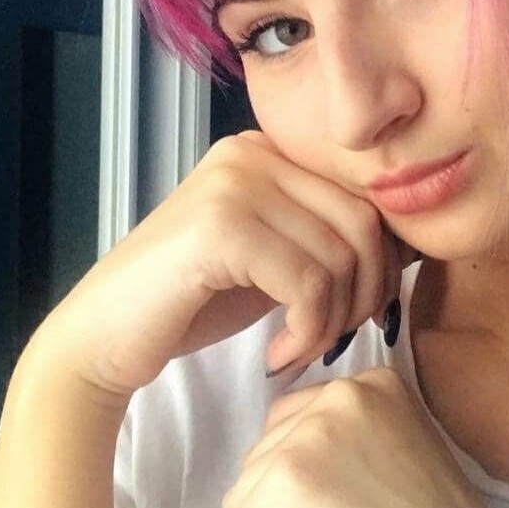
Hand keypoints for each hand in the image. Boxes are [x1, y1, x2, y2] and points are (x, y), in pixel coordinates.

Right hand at [31, 130, 417, 407]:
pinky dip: (307, 331)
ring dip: (331, 322)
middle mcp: (253, 153)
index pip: (365, 200)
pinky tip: (278, 354)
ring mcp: (234, 183)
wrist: (103, 336)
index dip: (382, 265)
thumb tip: (405, 250)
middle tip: (332, 339)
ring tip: (298, 349)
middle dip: (364, 294)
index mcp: (270, 153)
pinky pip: (308, 282)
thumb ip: (325, 238)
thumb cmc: (194, 301)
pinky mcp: (221, 225)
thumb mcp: (276, 257)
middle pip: (363, 223)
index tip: (359, 314)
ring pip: (339, 256)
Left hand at [221, 366, 508, 507]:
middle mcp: (341, 394)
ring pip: (245, 497)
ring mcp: (311, 435)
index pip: (295, 423)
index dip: (315, 485)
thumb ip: (349, 441)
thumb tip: (283, 464)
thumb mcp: (401, 455)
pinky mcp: (286, 485)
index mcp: (375, 383)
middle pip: (264, 455)